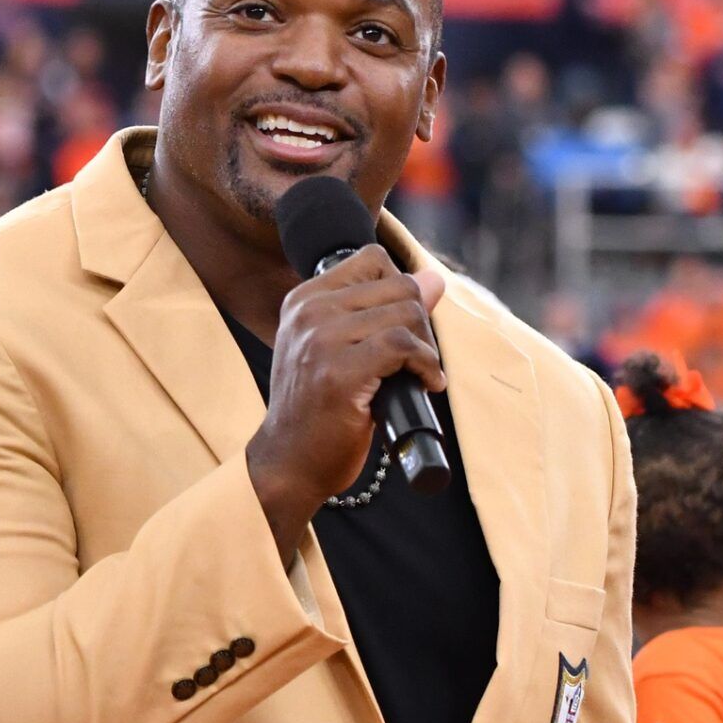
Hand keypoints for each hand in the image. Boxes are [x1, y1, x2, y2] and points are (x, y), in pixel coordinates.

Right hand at [248, 247, 445, 558]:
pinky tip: (427, 384)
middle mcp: (309, 312)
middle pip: (399, 286)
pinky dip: (427, 365)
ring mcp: (321, 340)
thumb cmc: (318, 410)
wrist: (290, 462)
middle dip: (421, 321)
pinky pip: (403, 345)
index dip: (402, 290)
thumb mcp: (342, 348)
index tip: (403, 326)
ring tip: (420, 374)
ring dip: (427, 348)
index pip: (373, 260)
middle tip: (417, 360)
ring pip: (407, 313)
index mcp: (304, 299)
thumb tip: (433, 278)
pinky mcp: (339, 372)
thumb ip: (380, 311)